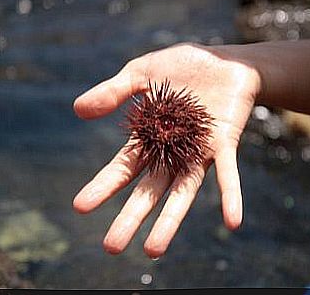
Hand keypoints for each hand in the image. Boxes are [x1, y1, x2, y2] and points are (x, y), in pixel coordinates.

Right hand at [72, 42, 259, 257]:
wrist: (224, 60)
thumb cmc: (182, 67)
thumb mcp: (141, 73)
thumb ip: (113, 92)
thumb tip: (77, 109)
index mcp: (150, 138)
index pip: (123, 167)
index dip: (103, 185)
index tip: (80, 206)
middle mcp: (173, 153)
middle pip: (149, 189)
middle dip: (131, 216)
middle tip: (111, 246)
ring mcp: (199, 152)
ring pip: (183, 191)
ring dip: (170, 220)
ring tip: (152, 250)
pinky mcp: (224, 144)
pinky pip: (228, 174)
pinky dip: (230, 196)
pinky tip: (232, 222)